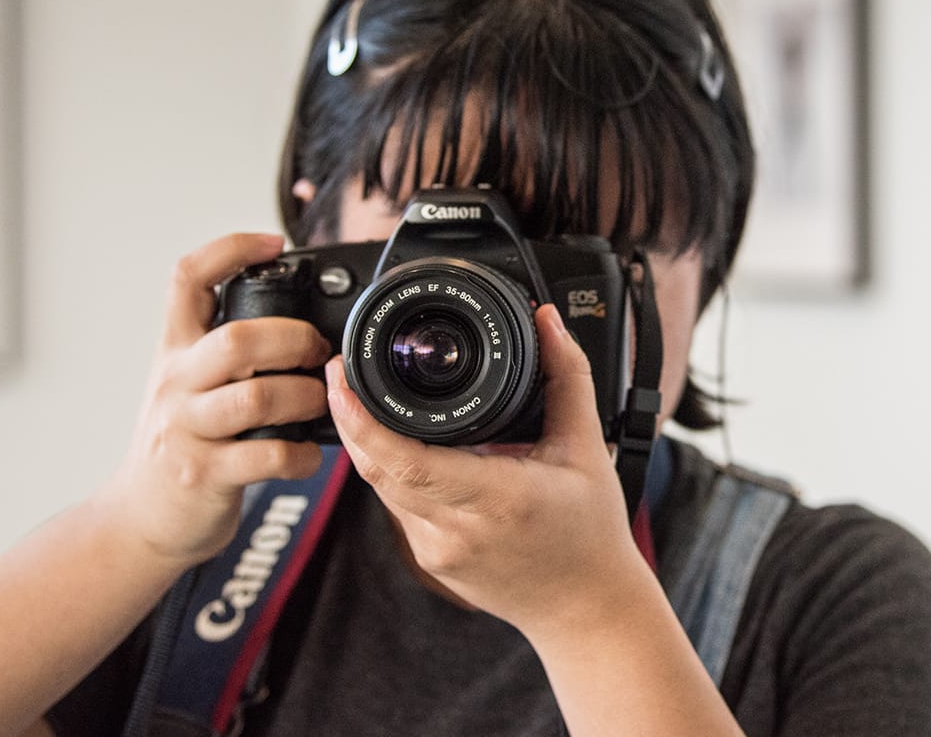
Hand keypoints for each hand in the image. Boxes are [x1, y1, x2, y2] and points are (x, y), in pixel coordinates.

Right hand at [95, 233, 330, 567]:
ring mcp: (187, 431)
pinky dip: (301, 455)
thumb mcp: (185, 384)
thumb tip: (291, 315)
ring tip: (317, 403)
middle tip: (315, 350)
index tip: (274, 243)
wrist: (140, 519)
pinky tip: (306, 455)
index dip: (229, 249)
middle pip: (237, 340)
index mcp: (175, 352)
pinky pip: (268, 456)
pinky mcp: (204, 475)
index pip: (186, 280)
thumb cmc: (180, 445)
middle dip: (293, 339)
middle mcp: (176, 384)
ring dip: (305, 398)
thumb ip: (222, 349)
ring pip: (258, 398)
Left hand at [328, 304, 652, 641]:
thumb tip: (549, 320)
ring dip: (366, 443)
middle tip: (339, 370)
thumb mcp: (587, 448)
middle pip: (376, 470)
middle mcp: (457, 530)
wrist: (586, 609)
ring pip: (381, 488)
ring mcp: (437, 551)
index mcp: (497, 498)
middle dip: (348, 418)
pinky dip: (392, 471)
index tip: (343, 378)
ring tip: (360, 396)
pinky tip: (396, 443)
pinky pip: (397, 507)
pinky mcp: (430, 561)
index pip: (407, 461)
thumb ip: (566, 376)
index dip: (362, 420)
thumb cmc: (592, 534)